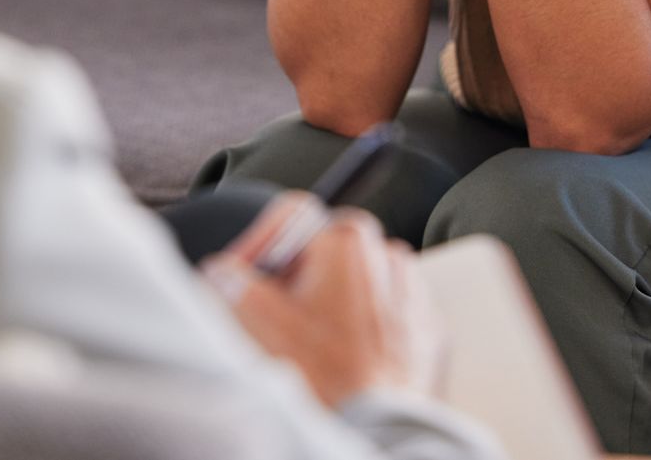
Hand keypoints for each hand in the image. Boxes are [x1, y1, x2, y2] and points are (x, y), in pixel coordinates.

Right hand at [202, 194, 445, 408]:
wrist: (380, 433)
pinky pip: (386, 314)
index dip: (256, 248)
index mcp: (345, 238)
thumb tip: (224, 271)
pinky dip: (364, 330)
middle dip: (295, 279)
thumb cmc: (324, 377)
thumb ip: (230, 277)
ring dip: (331, 304)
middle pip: (322, 251)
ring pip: (355, 282)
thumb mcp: (253, 318)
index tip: (243, 278)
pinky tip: (345, 359)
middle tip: (277, 318)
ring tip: (315, 346)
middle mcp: (386, 254)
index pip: (288, 216)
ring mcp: (413, 293)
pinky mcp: (426, 332)